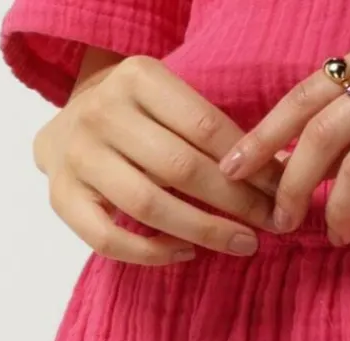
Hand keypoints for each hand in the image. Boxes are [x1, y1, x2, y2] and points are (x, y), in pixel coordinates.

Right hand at [34, 56, 283, 265]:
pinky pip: (109, 239)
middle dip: (236, 202)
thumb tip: (288, 173)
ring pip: (149, 205)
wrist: (63, 131)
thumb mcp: (173, 108)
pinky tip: (187, 253)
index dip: (249, 165)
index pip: (206, 128)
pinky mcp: (62, 198)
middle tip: (271, 225)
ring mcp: (78, 156)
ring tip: (242, 244)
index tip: (282, 193)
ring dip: (205, 230)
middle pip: (181, 168)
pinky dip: (153, 253)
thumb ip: (220, 136)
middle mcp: (102, 112)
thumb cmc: (138, 124)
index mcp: (137, 78)